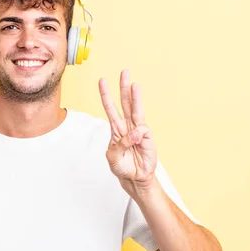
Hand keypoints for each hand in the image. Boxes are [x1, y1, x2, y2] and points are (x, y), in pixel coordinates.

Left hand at [99, 69, 157, 195]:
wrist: (135, 177)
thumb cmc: (122, 166)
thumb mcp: (113, 157)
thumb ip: (121, 144)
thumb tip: (136, 132)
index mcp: (116, 128)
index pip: (110, 108)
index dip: (106, 95)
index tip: (102, 81)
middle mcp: (127, 126)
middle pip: (125, 103)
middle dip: (124, 88)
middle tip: (124, 72)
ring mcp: (138, 130)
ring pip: (136, 110)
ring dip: (135, 97)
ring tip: (134, 84)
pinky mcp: (147, 137)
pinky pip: (143, 129)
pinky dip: (139, 133)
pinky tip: (138, 140)